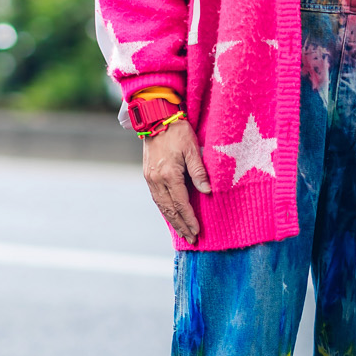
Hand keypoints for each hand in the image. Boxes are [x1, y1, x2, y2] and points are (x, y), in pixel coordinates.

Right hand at [143, 117, 210, 243]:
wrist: (156, 117)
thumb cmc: (178, 131)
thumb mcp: (192, 148)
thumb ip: (199, 171)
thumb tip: (207, 192)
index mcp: (169, 174)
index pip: (181, 203)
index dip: (189, 218)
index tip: (197, 231)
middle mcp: (157, 179)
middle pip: (169, 209)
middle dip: (181, 225)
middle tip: (191, 239)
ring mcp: (150, 178)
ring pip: (161, 205)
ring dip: (172, 220)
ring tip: (182, 232)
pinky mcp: (148, 175)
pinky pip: (156, 198)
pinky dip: (164, 209)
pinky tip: (171, 215)